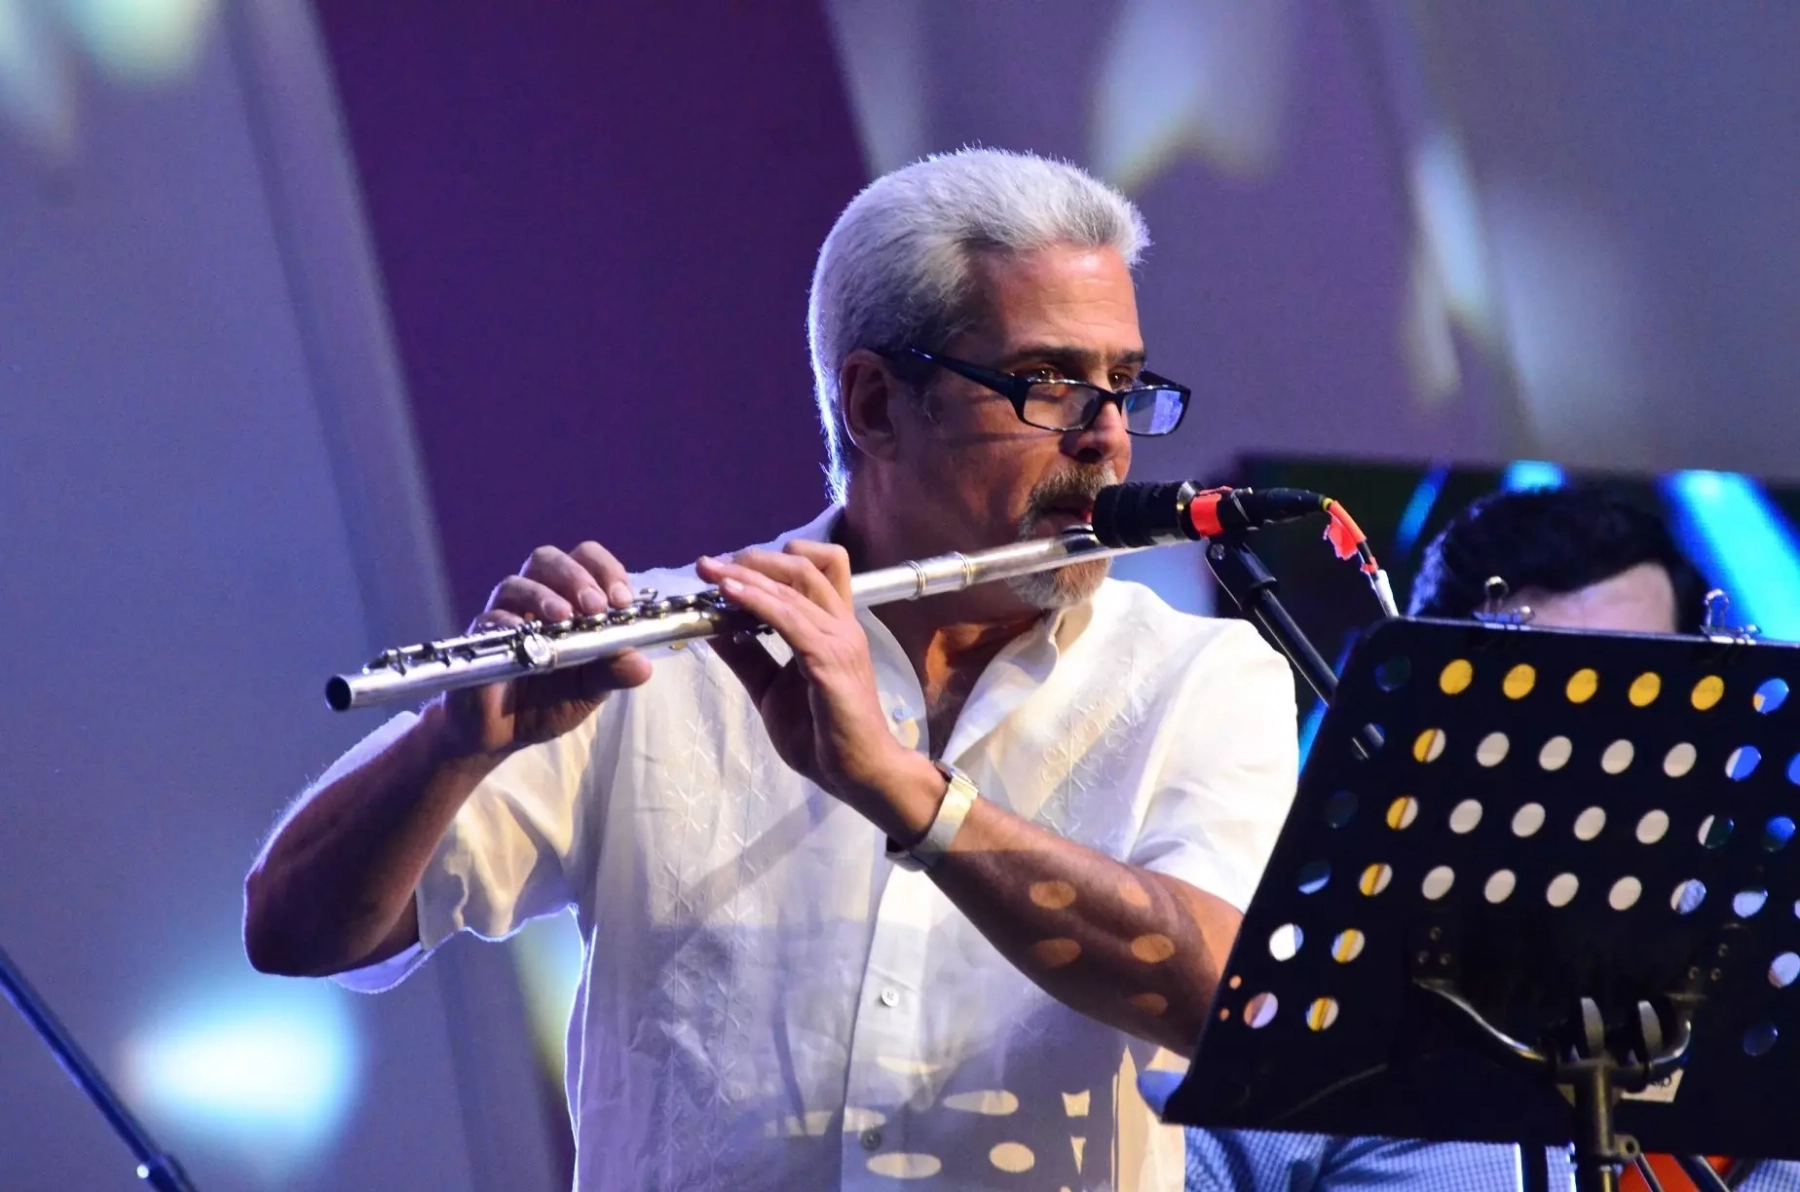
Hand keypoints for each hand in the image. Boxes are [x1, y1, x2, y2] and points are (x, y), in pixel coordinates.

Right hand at [435, 542, 652, 757]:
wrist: (503, 735)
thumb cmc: (548, 701)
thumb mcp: (590, 690)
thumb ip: (613, 673)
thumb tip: (643, 665)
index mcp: (569, 600)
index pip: (586, 561)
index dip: (606, 571)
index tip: (621, 600)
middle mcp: (535, 599)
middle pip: (547, 559)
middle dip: (574, 576)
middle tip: (595, 606)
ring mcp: (505, 615)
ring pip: (516, 583)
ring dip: (543, 595)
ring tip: (563, 617)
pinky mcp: (481, 638)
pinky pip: (490, 619)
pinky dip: (509, 622)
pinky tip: (527, 636)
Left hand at [698, 542, 940, 833]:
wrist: (856, 772)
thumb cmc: (820, 734)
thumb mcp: (770, 688)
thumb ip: (746, 656)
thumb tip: (711, 626)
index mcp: (832, 627)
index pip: (817, 568)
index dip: (772, 559)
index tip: (726, 567)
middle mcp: (840, 624)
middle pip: (804, 566)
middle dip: (753, 559)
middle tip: (711, 565)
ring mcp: (839, 640)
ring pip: (794, 587)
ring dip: (749, 576)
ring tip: (712, 574)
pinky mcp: (830, 661)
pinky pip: (791, 621)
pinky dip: (758, 603)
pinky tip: (730, 597)